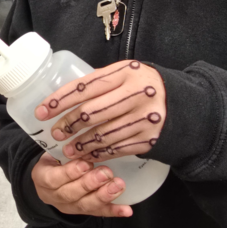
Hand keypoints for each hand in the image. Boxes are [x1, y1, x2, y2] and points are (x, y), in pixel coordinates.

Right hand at [32, 154, 132, 216]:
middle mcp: (54, 196)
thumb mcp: (52, 150)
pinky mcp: (83, 211)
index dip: (70, 173)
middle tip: (106, 173)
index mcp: (42, 178)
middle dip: (90, 184)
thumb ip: (64, 148)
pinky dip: (113, 211)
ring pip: (85, 206)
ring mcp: (69, 207)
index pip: (53, 179)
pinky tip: (126, 210)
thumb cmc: (53, 158)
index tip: (85, 163)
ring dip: (103, 196)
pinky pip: (98, 213)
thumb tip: (84, 139)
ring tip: (118, 185)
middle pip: (70, 194)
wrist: (48, 177)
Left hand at [35, 60, 166, 162]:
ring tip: (68, 149)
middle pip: (91, 112)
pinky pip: (117, 149)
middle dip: (68, 124)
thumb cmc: (144, 87)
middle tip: (55, 132)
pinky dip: (98, 154)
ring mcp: (145, 118)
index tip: (42, 111)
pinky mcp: (149, 139)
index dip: (60, 100)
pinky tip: (87, 155)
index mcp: (126, 72)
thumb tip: (62, 99)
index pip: (85, 87)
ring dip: (81, 144)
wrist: (184, 106)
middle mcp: (137, 94)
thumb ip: (101, 82)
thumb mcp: (127, 74)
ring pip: (102, 134)